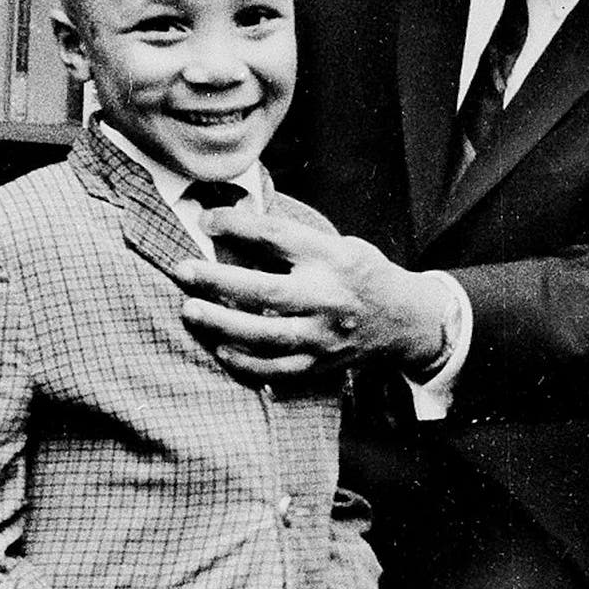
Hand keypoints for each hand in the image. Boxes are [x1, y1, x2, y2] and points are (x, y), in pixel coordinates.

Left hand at [174, 208, 451, 379]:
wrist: (404, 319)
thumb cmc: (362, 274)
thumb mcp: (338, 244)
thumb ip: (292, 241)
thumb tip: (231, 226)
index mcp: (334, 258)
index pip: (279, 237)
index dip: (239, 226)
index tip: (206, 221)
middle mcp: (330, 297)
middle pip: (266, 290)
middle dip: (218, 281)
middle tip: (183, 270)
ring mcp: (325, 335)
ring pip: (266, 335)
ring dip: (222, 323)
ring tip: (190, 310)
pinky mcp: (322, 363)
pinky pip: (277, 368)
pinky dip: (246, 361)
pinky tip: (222, 349)